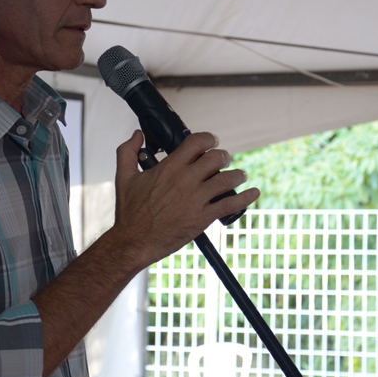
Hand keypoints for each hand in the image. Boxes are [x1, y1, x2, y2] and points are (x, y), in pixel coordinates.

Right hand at [111, 130, 259, 268]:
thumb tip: (137, 134)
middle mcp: (185, 180)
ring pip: (227, 179)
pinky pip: (230, 204)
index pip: (197, 142)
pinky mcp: (203, 218)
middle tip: (223, 159)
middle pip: (216, 158)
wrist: (134, 241)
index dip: (208, 139)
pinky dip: (245, 198)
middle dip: (223, 156)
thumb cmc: (130, 212)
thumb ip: (128, 151)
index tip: (211, 142)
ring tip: (239, 175)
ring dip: (237, 174)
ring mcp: (196, 199)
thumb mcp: (124, 177)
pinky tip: (253, 193)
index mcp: (169, 168)